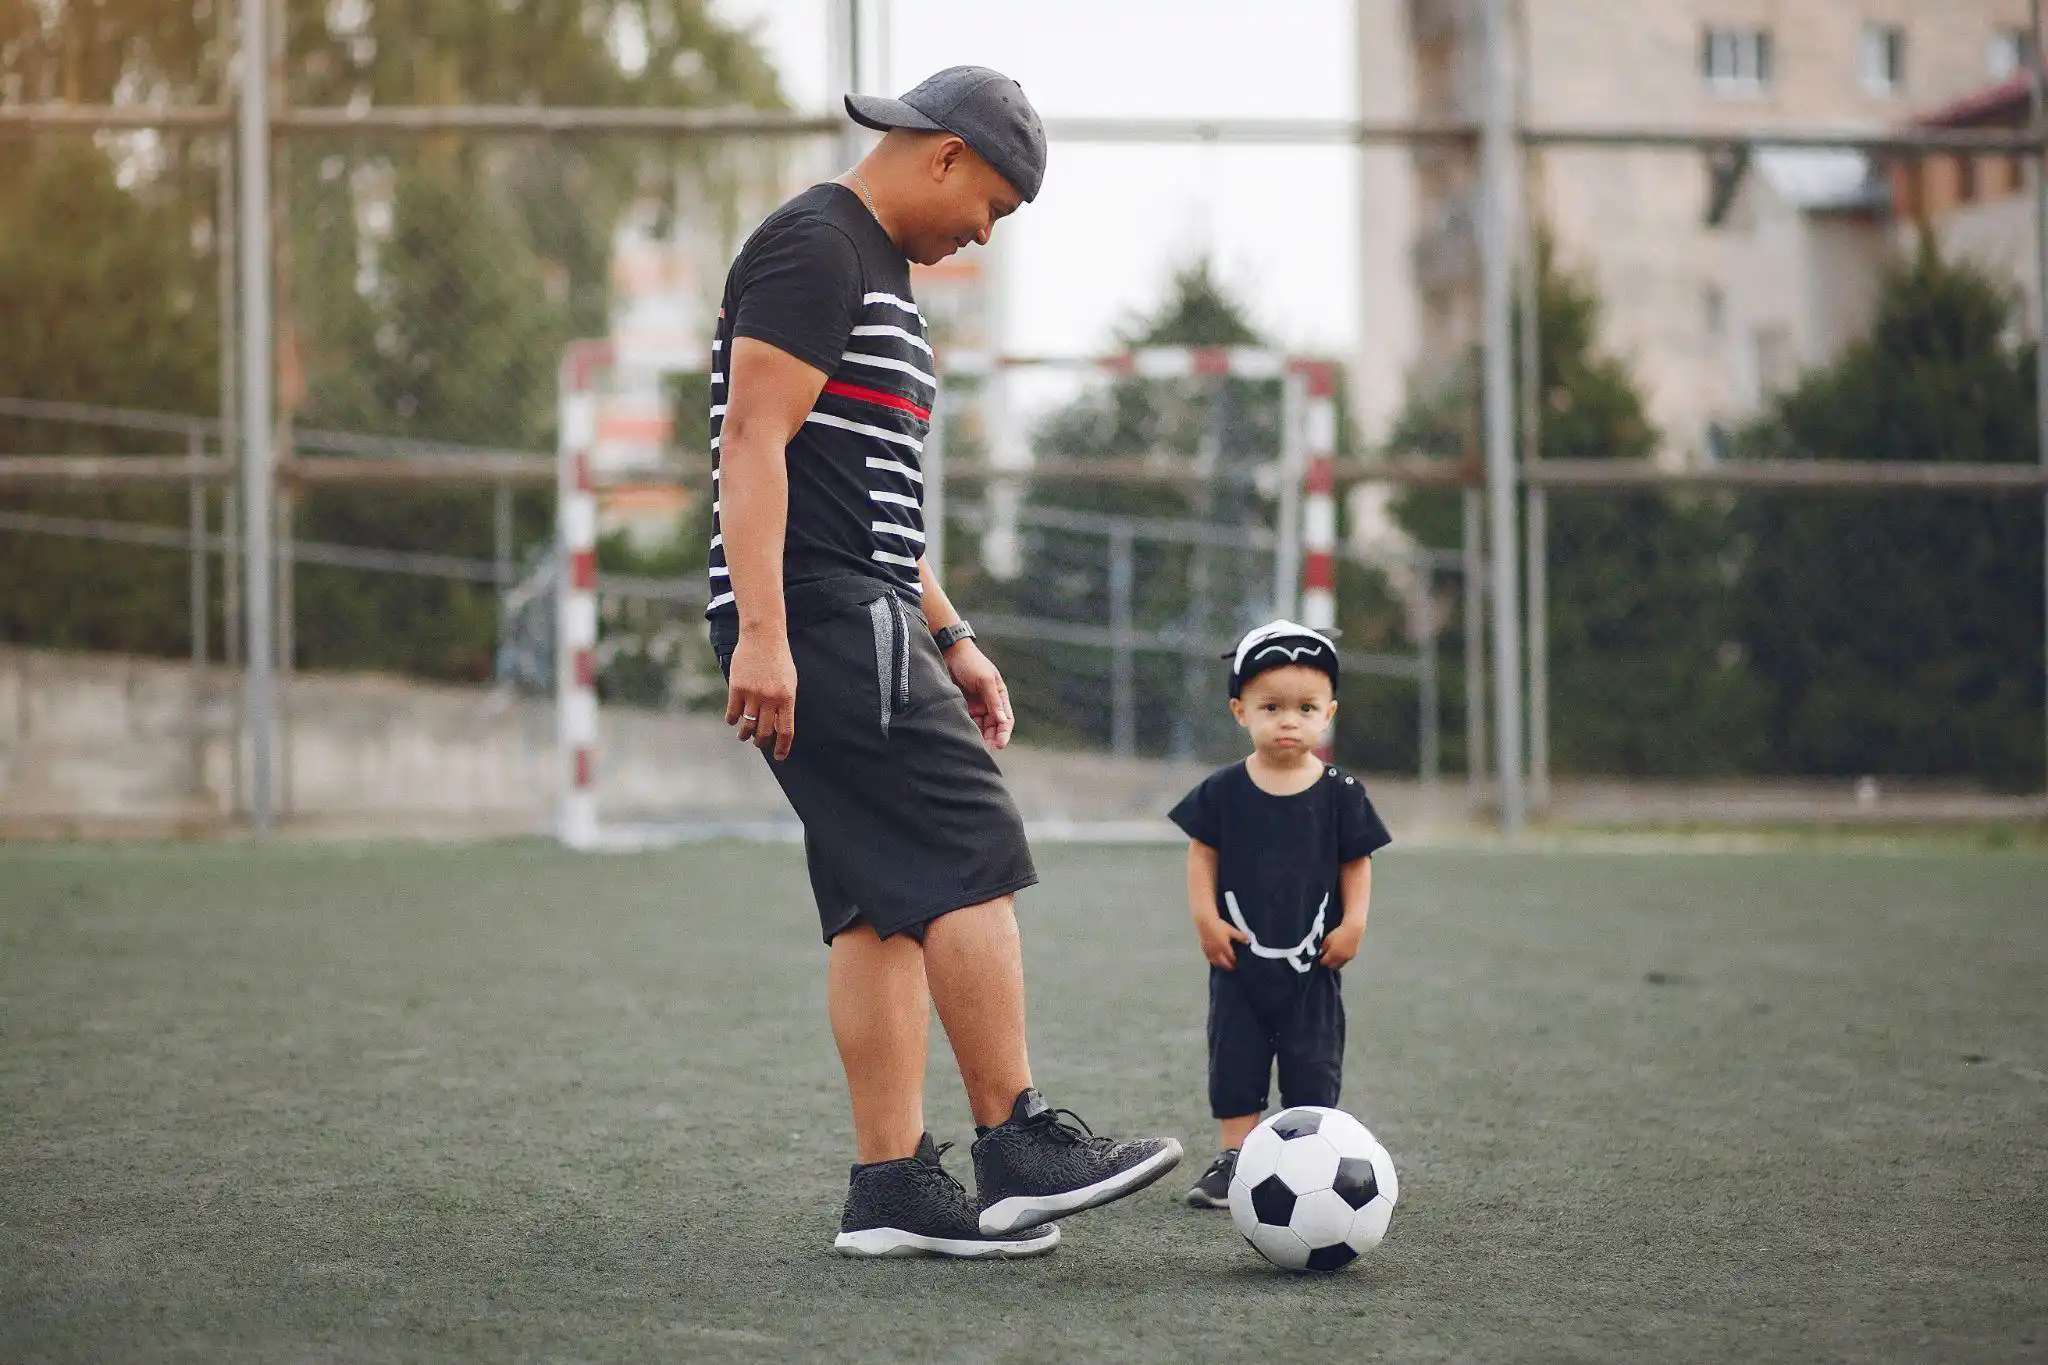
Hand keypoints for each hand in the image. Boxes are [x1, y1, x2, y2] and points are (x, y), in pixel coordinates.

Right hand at [725, 630, 796, 759]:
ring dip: (745, 734)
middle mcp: (770, 699)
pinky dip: (732, 720)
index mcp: (787, 698)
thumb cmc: (779, 660)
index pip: (786, 731)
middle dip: (761, 742)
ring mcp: (752, 694)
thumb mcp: (789, 682)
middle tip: (758, 743)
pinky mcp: (737, 688)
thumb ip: (784, 704)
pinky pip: (733, 712)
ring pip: (747, 725)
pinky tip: (733, 721)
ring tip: (744, 736)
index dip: (782, 747)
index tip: (779, 757)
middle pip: (765, 732)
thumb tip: (779, 727)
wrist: (763, 637)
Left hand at [944, 639, 1013, 748]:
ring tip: (973, 746)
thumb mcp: (985, 680)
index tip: (1000, 745)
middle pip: (993, 728)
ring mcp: (974, 706)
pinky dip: (966, 731)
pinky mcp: (961, 707)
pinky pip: (965, 723)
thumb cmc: (971, 662)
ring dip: (978, 737)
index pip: (1006, 720)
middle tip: (985, 750)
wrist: (948, 652)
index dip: (1004, 733)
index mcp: (999, 696)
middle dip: (991, 740)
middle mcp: (988, 704)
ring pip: (979, 728)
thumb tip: (1003, 721)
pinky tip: (962, 737)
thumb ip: (994, 701)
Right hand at [1196, 914, 1250, 969]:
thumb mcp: (1231, 930)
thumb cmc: (1218, 925)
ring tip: (1222, 966)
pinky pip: (1208, 958)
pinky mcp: (1204, 948)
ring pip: (1215, 961)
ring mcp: (1209, 950)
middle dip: (1228, 965)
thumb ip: (1240, 936)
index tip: (1236, 963)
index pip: (1230, 957)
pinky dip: (1212, 960)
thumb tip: (1249, 941)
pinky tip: (1212, 960)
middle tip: (1231, 968)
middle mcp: (1217, 951)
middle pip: (1223, 962)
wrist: (1205, 922)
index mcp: (1224, 947)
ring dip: (1219, 965)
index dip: (1234, 961)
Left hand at [1318, 920, 1364, 969]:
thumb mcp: (1327, 939)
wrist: (1353, 930)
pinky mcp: (1353, 956)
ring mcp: (1347, 958)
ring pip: (1339, 965)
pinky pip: (1345, 961)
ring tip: (1333, 957)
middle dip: (1327, 963)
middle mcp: (1340, 959)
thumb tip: (1321, 952)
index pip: (1324, 962)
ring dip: (1335, 963)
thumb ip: (1323, 947)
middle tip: (1326, 958)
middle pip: (1332, 966)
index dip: (1321, 961)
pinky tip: (1340, 954)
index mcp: (1333, 955)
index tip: (1320, 958)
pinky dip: (1342, 959)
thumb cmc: (1339, 933)